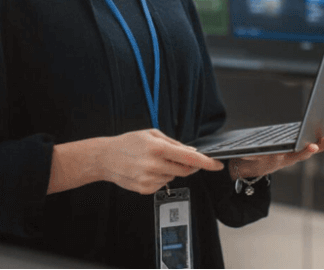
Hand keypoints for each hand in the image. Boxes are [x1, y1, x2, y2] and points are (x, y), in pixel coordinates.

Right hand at [98, 129, 223, 194]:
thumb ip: (174, 143)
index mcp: (157, 148)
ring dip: (171, 170)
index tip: (217, 165)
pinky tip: (148, 170)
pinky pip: (163, 184)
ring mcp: (149, 179)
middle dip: (190, 165)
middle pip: (186, 171)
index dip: (206, 162)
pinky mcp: (145, 190)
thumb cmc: (128, 143)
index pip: (189, 158)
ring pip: (174, 177)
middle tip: (180, 158)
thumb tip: (192, 151)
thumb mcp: (152, 134)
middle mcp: (154, 165)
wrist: (105, 158)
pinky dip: (161, 177)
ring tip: (153, 161)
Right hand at [229, 126, 323, 179]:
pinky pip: (318, 145)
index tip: (314, 147)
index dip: (305, 151)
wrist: (255, 168)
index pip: (295, 156)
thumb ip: (250, 156)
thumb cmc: (251, 161)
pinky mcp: (301, 150)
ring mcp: (298, 154)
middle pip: (313, 150)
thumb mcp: (248, 159)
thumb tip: (247, 154)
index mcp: (281, 160)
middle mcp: (293, 158)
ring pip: (318, 148)